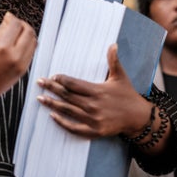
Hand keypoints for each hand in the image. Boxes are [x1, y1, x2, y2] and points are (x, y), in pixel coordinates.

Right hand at [0, 12, 35, 103]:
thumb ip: (0, 30)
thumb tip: (10, 18)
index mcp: (2, 47)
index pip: (16, 25)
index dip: (13, 18)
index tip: (8, 18)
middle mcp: (14, 56)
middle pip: (29, 32)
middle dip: (23, 25)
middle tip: (14, 25)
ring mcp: (21, 65)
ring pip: (33, 42)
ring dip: (27, 35)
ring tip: (16, 35)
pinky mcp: (23, 71)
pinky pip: (31, 53)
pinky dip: (27, 46)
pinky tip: (17, 46)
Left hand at [36, 43, 151, 138]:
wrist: (138, 118)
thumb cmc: (128, 95)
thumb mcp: (120, 77)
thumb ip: (114, 61)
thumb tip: (113, 44)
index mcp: (98, 91)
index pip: (74, 84)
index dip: (61, 80)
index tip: (52, 76)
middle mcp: (93, 105)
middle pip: (67, 96)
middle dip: (51, 89)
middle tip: (39, 83)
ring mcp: (93, 119)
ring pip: (67, 110)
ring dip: (52, 104)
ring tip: (40, 98)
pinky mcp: (94, 131)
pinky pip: (74, 128)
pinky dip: (62, 122)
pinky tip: (52, 116)